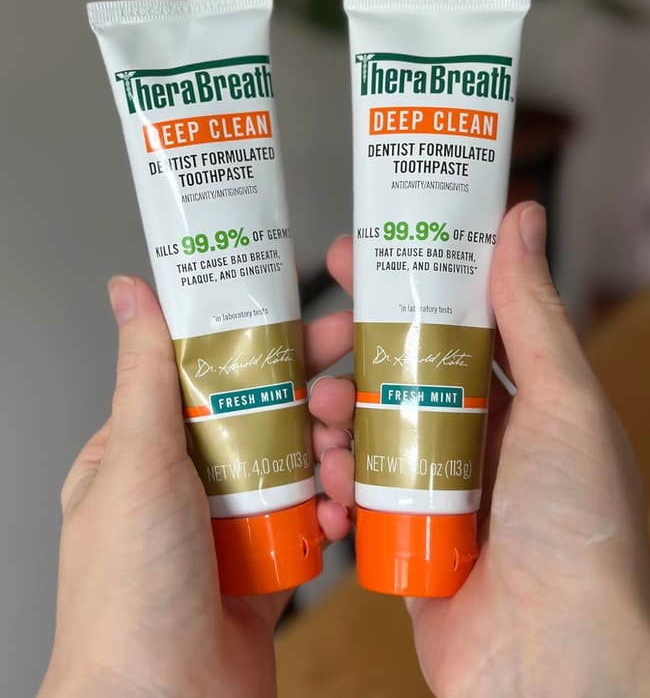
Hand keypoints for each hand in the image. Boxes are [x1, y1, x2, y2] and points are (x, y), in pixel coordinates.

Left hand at [38, 277, 351, 697]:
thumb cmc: (129, 593)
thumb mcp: (138, 462)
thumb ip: (146, 372)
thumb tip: (130, 291)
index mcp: (144, 448)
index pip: (208, 370)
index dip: (261, 341)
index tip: (312, 320)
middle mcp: (186, 480)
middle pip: (261, 413)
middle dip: (309, 398)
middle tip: (346, 389)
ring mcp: (227, 521)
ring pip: (292, 462)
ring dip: (325, 453)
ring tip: (338, 458)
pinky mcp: (264, 559)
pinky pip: (307, 515)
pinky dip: (329, 508)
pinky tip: (336, 510)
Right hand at [316, 202, 649, 696]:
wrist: (553, 663)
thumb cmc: (575, 525)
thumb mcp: (563, 401)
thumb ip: (532, 310)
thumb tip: (522, 216)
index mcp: (524, 402)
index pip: (456, 322)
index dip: (407, 284)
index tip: (357, 255)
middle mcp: (482, 440)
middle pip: (402, 374)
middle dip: (354, 352)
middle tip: (313, 332)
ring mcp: (442, 490)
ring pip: (371, 431)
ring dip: (335, 416)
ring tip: (316, 411)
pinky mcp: (408, 536)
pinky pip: (361, 495)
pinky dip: (337, 484)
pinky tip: (326, 480)